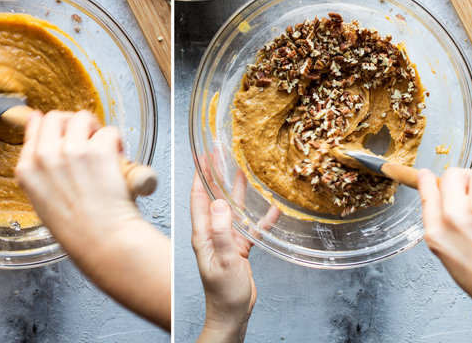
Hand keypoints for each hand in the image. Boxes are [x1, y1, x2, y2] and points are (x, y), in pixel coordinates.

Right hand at [14, 110, 171, 329]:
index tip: (60, 128)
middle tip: (86, 140)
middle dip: (72, 124)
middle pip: (56, 117)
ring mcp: (71, 151)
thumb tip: (42, 137)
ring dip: (95, 130)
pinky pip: (109, 131)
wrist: (103, 243)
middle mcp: (45, 156)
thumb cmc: (77, 230)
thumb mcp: (42, 200)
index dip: (50, 125)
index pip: (34, 127)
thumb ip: (40, 170)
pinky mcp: (98, 149)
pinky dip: (116, 144)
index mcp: (27, 170)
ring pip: (82, 117)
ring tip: (103, 151)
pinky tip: (117, 162)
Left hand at [190, 158, 278, 342]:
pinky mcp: (239, 249)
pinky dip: (261, 219)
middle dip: (218, 178)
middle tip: (222, 157)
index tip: (204, 158)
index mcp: (203, 235)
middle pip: (214, 199)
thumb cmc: (224, 293)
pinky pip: (251, 229)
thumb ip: (223, 233)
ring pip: (233, 211)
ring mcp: (226, 241)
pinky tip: (272, 209)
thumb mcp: (224, 261)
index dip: (201, 177)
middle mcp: (212, 234)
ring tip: (243, 172)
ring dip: (239, 193)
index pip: (199, 200)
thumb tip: (220, 205)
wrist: (232, 314)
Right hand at [419, 167, 471, 314]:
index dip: (428, 180)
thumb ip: (441, 226)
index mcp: (437, 231)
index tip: (427, 175)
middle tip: (471, 189)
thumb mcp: (448, 254)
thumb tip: (440, 200)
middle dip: (463, 178)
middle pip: (453, 175)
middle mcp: (456, 216)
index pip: (428, 192)